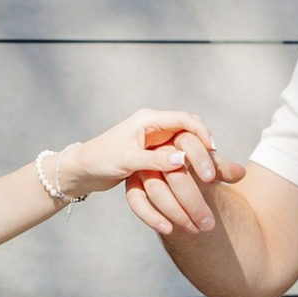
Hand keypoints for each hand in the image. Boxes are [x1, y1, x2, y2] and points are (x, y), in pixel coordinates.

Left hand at [54, 111, 244, 237]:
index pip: (185, 119)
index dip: (202, 134)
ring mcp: (155, 140)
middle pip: (190, 130)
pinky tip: (197, 177)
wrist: (83, 170)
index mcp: (149, 120)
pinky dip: (189, 165)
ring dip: (198, 158)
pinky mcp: (154, 154)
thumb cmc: (100, 160)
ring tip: (211, 174)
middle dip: (204, 147)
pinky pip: (178, 156)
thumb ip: (155, 160)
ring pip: (186, 144)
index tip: (212, 151)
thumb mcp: (128, 160)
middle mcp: (155, 126)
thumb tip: (183, 160)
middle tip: (215, 167)